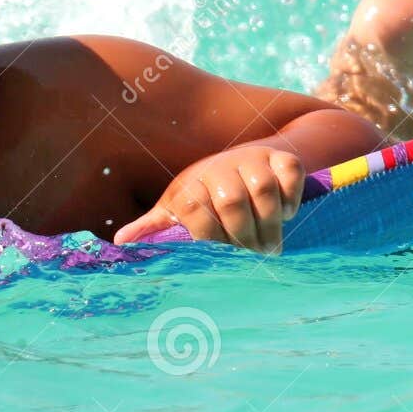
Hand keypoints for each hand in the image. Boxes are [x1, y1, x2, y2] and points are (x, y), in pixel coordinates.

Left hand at [113, 146, 304, 252]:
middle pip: (231, 201)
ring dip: (270, 222)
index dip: (210, 235)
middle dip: (244, 236)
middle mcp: (219, 166)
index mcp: (190, 184)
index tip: (223, 253)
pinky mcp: (280, 156)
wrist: (243, 161)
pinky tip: (285, 213)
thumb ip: (153, 226)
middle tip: (254, 255)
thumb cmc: (203, 194)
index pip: (195, 208)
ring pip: (263, 189)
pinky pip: (291, 174)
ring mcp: (251, 158)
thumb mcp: (176, 208)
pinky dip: (291, 198)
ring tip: (270, 244)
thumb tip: (121, 241)